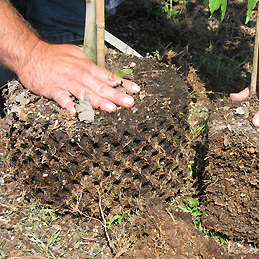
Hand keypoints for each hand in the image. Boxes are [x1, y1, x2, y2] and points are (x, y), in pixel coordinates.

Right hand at [16, 41, 139, 114]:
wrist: (30, 53)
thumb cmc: (54, 55)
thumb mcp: (76, 54)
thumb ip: (91, 64)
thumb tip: (106, 64)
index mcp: (86, 66)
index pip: (108, 76)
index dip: (123, 84)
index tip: (135, 91)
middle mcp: (79, 74)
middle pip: (100, 86)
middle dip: (116, 95)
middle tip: (128, 103)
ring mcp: (66, 82)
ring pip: (85, 93)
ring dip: (98, 101)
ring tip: (110, 109)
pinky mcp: (52, 89)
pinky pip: (62, 98)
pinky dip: (69, 105)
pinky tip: (76, 112)